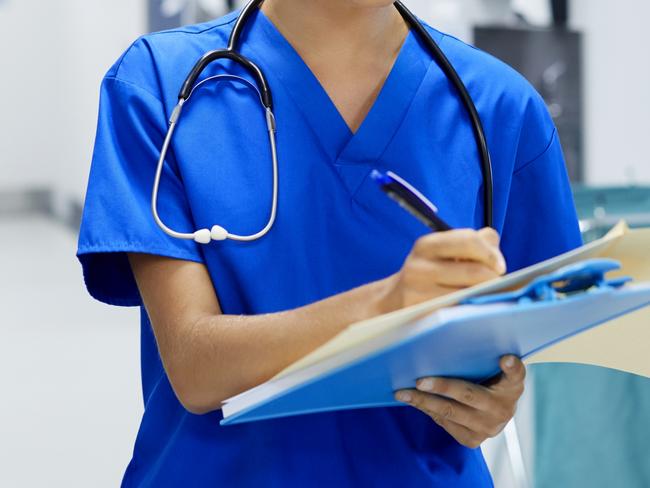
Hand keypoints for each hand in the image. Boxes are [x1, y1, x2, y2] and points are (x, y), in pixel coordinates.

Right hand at [382, 228, 506, 310]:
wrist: (393, 300)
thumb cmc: (428, 273)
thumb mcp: (443, 251)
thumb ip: (474, 242)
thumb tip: (495, 252)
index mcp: (427, 245)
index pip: (468, 240)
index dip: (491, 253)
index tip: (500, 266)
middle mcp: (420, 267)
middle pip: (474, 272)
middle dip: (494, 279)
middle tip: (498, 284)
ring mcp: (419, 293)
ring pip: (469, 294)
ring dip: (485, 296)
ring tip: (487, 295)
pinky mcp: (423, 314)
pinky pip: (459, 311)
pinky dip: (472, 308)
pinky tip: (473, 307)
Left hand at [394, 356, 525, 448]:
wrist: (495, 412)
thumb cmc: (489, 379)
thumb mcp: (494, 367)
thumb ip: (486, 354)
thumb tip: (458, 328)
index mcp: (512, 386)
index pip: (516, 375)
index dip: (511, 367)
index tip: (505, 358)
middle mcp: (504, 409)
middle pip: (469, 395)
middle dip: (441, 387)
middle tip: (419, 381)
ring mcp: (488, 428)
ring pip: (450, 413)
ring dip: (423, 402)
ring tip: (403, 393)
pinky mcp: (473, 440)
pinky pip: (444, 423)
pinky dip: (427, 410)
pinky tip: (413, 401)